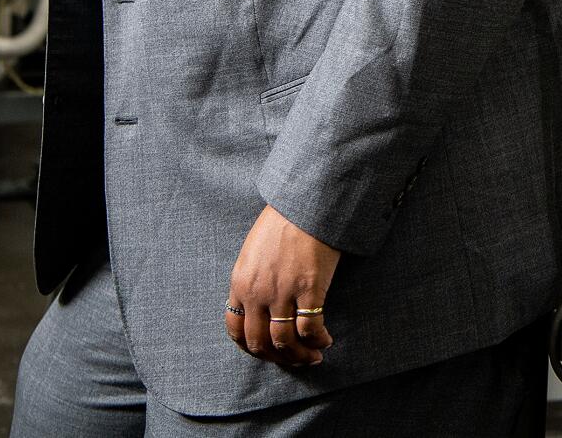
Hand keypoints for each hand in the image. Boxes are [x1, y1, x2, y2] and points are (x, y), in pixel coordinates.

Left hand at [226, 205, 340, 367]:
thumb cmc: (283, 221)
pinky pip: (310, 328)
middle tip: (293, 360)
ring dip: (299, 356)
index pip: (236, 330)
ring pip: (285, 342)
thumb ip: (251, 280)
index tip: (267, 351)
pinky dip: (318, 340)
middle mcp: (257, 292)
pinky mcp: (309, 288)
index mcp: (240, 283)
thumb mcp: (253, 252)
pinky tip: (326, 340)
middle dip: (277, 358)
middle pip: (260, 342)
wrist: (306, 202)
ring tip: (313, 356)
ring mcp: (283, 292)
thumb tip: (260, 306)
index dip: (251, 348)